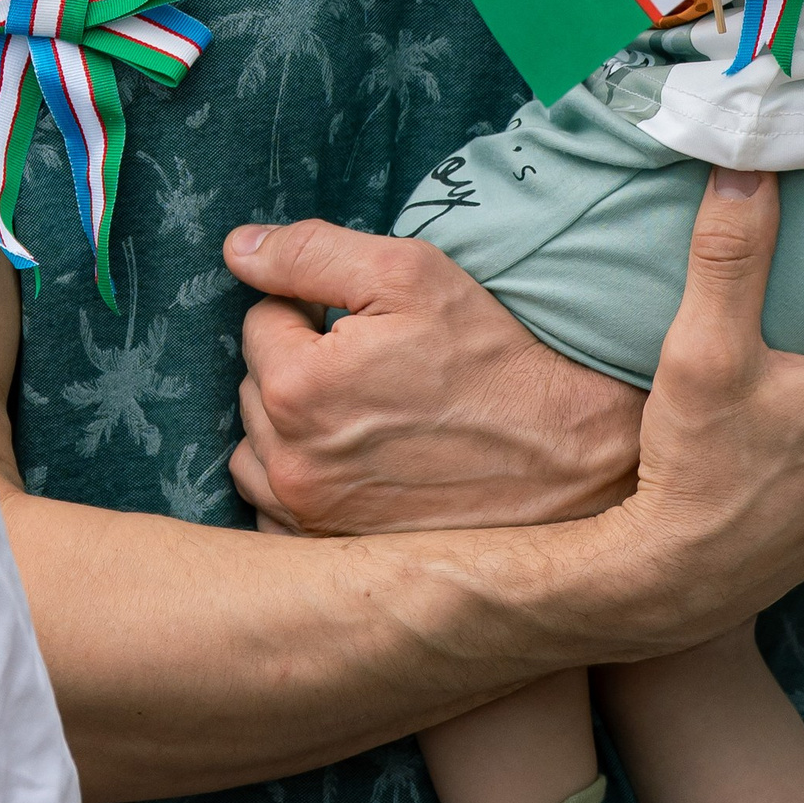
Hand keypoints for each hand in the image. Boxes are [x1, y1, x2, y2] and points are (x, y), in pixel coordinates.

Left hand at [222, 217, 641, 532]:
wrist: (566, 457)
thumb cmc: (492, 359)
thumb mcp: (410, 274)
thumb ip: (311, 253)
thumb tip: (238, 249)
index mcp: (299, 387)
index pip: (261, 322)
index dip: (313, 311)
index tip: (367, 327)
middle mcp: (291, 463)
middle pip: (254, 386)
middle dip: (299, 368)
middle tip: (374, 369)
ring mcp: (309, 517)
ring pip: (256, 450)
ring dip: (289, 428)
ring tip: (363, 417)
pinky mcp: (330, 553)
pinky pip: (276, 510)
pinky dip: (300, 486)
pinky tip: (355, 470)